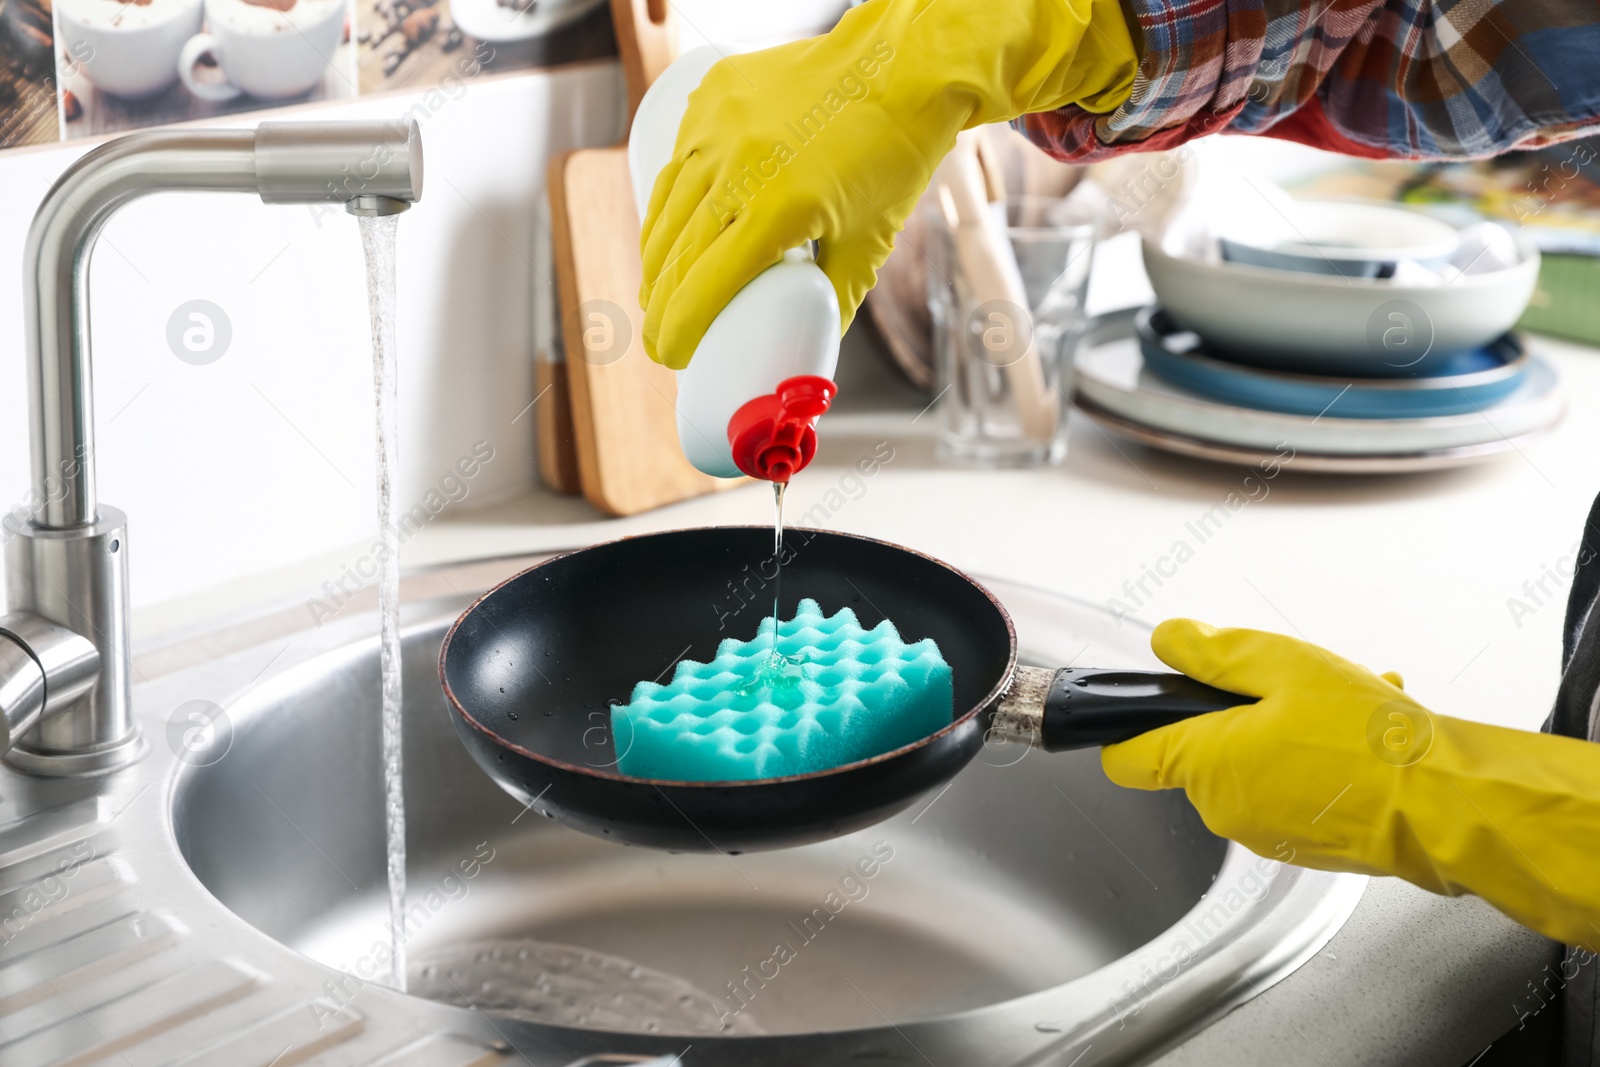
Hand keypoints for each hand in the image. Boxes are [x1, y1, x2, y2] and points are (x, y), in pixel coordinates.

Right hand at [637, 0, 1136, 368]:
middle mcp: (738, 166)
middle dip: (660, 308)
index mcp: (778, 210)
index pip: (705, 286)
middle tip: (660, 339)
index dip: (679, 330)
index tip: (672, 358)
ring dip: (654, 261)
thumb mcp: (869, 242)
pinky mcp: (712, 100)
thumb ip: (837, 301)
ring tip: (656, 294)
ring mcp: (718, 127)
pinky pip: (675, 164)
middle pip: (675, 256)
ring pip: (666, 209)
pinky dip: (665, 206)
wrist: (899, 69)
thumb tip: (811, 345)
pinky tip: (665, 233)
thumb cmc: (891, 157)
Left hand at [1104, 619, 1599, 949]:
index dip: (1131, 725)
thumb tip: (1170, 641)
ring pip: (1252, 767)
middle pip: (1199, 751)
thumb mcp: (1284, 665)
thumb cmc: (1372, 741)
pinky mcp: (1304, 845)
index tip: (1152, 703)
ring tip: (1339, 712)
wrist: (1445, 804)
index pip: (1125, 757)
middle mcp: (1225, 808)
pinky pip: (1289, 791)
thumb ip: (1214, 652)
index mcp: (1205, 763)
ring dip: (1283, 734)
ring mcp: (1264, 832)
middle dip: (1235, 716)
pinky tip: (1357, 738)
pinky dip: (1313, 762)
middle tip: (1289, 690)